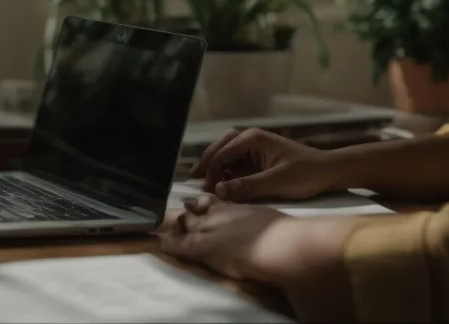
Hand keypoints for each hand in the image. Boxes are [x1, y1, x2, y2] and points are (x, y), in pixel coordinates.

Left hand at [162, 196, 363, 320]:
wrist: (287, 246)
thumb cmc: (292, 237)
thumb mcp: (279, 224)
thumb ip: (271, 228)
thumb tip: (283, 237)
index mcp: (243, 208)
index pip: (218, 201)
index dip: (204, 202)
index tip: (194, 202)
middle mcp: (225, 214)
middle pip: (197, 209)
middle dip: (185, 211)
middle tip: (172, 212)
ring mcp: (212, 229)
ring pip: (185, 223)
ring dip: (173, 225)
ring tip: (159, 226)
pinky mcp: (206, 247)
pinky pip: (180, 244)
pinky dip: (167, 244)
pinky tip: (157, 244)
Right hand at [196, 128, 340, 201]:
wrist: (329, 172)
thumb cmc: (305, 174)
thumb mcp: (276, 182)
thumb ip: (246, 187)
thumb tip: (218, 192)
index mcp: (252, 138)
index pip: (222, 152)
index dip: (212, 171)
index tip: (207, 190)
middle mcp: (250, 140)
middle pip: (220, 147)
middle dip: (208, 163)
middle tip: (195, 179)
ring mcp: (254, 150)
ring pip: (227, 155)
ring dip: (216, 168)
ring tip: (205, 183)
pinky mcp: (259, 161)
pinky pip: (237, 165)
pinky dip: (228, 174)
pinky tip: (224, 186)